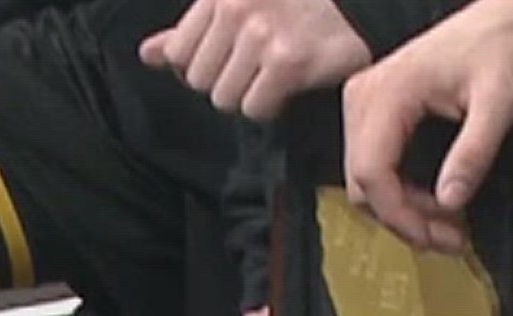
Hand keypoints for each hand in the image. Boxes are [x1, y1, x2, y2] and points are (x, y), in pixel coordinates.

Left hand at [140, 0, 370, 119]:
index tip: (233, 59)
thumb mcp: (239, 6)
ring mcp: (261, 34)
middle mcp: (236, 8)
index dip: (204, 65)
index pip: (178, 55)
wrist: (362, 7)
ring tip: (274, 74)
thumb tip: (149, 54)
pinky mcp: (287, 62)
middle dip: (227, 81)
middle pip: (200, 81)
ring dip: (250, 95)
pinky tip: (289, 85)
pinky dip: (272, 106)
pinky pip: (255, 108)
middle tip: (258, 67)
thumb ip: (191, 30)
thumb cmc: (300, 6)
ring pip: (225, 98)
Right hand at [341, 11, 512, 250]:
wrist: (501, 25)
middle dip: (405, 218)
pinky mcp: (374, 114)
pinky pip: (374, 165)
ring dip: (403, 209)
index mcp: (388, 92)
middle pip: (362, 182)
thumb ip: (474, 151)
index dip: (401, 214)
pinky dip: (401, 191)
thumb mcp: (500, 102)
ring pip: (365, 180)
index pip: (371, 171)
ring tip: (447, 224)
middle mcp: (364, 98)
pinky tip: (434, 201)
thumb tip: (450, 200)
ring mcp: (364, 106)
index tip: (437, 235)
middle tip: (449, 237)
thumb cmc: (499, 51)